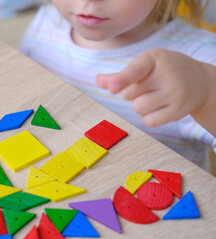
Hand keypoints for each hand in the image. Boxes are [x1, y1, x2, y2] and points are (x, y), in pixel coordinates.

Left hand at [96, 49, 213, 128]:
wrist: (200, 81)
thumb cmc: (164, 70)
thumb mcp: (145, 65)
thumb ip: (121, 75)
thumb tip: (99, 81)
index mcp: (154, 58)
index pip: (135, 70)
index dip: (121, 80)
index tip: (113, 87)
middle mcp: (167, 74)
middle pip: (129, 93)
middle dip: (132, 92)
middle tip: (149, 85)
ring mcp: (174, 93)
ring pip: (138, 108)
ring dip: (140, 105)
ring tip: (155, 95)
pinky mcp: (178, 110)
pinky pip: (149, 121)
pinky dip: (148, 117)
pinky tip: (159, 106)